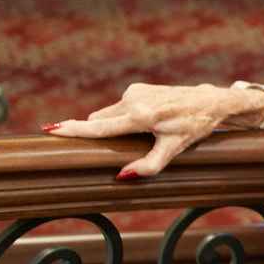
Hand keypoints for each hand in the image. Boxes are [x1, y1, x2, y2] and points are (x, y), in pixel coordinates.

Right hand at [44, 83, 263, 178]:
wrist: (211, 101)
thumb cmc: (195, 126)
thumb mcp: (175, 149)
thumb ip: (149, 165)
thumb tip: (121, 176)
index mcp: (141, 115)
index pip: (99, 126)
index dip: (74, 130)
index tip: (52, 130)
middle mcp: (133, 99)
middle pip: (99, 122)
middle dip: (102, 135)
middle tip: (124, 144)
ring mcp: (134, 91)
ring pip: (108, 114)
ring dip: (115, 126)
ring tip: (145, 131)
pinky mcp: (137, 88)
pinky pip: (119, 107)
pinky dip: (124, 117)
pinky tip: (148, 121)